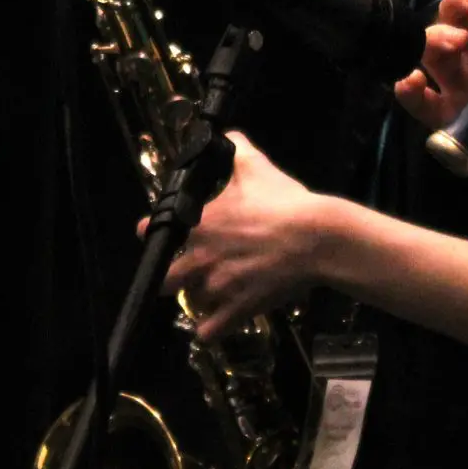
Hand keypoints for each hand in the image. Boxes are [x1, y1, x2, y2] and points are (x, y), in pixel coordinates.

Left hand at [155, 133, 327, 339]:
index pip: (152, 230)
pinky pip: (209, 333)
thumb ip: (238, 150)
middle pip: (165, 279)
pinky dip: (209, 331)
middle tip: (184, 274)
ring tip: (212, 295)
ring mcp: (218, 288)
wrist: (316, 239)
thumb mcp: (258, 168)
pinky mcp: (237, 311)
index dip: (151, 232)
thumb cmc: (285, 203)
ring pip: (191, 303)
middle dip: (171, 277)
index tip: (154, 234)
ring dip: (198, 300)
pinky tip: (214, 325)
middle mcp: (201, 258)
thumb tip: (230, 135)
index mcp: (200, 224)